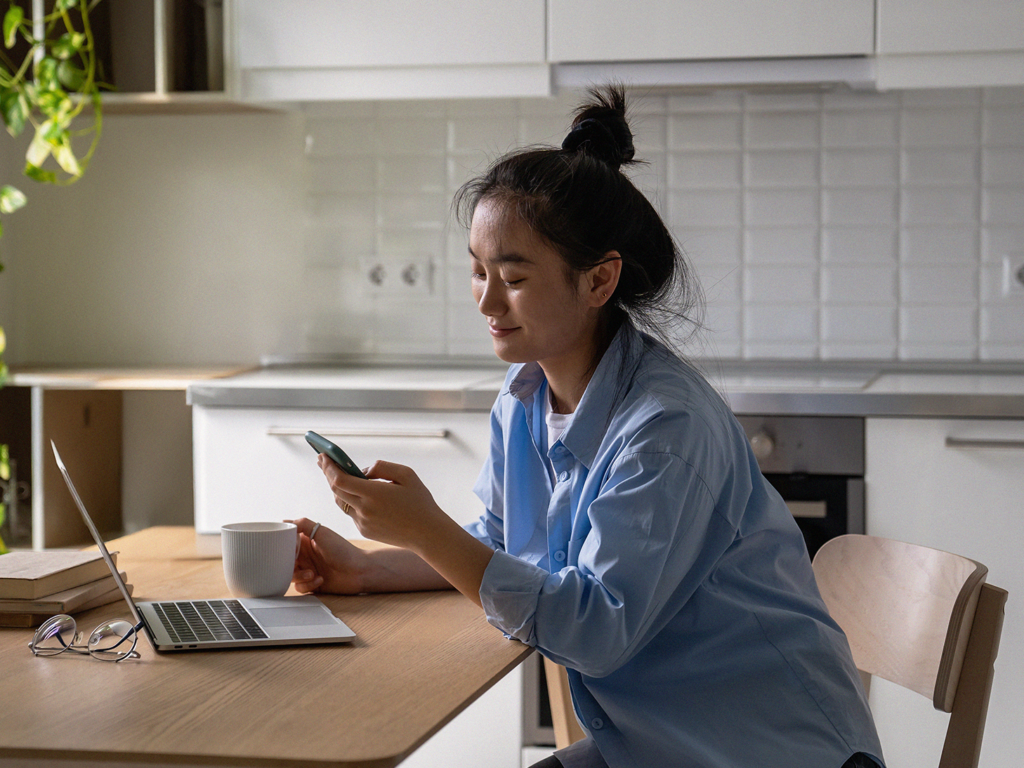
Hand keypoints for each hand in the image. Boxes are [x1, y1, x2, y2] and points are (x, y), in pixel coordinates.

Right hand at [286, 517, 368, 594]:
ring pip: (290, 575)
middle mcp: (305, 556)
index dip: (282, 547)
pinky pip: (300, 587)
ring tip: (312, 573)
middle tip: (298, 564)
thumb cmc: (344, 550)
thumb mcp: (323, 533)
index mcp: (306, 542)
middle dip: (288, 565)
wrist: (359, 570)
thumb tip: (284, 522)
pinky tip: (320, 579)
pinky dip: (308, 585)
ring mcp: (308, 570)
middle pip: (284, 561)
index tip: (284, 550)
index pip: (285, 543)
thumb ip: (304, 524)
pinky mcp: (312, 583)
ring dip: (299, 576)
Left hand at [318, 456, 445, 551]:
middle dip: (327, 473)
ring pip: (340, 502)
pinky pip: (351, 512)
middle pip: (335, 490)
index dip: (329, 467)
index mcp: (374, 494)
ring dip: (336, 486)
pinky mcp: (365, 530)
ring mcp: (363, 522)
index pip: (340, 480)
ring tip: (333, 472)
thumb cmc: (420, 501)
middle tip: (323, 460)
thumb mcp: (407, 475)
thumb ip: (382, 467)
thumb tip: (362, 471)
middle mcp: (364, 510)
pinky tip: (350, 490)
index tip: (323, 455)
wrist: (428, 534)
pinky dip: (348, 499)